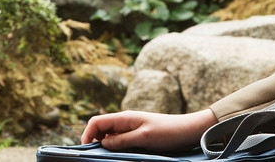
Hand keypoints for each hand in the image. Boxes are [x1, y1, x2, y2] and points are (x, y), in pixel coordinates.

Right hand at [81, 109, 216, 151]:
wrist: (188, 130)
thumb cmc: (168, 132)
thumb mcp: (144, 138)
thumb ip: (122, 140)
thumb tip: (102, 143)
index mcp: (125, 118)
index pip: (97, 122)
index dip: (87, 134)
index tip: (86, 150)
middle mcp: (125, 121)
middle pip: (101, 129)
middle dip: (94, 141)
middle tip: (96, 157)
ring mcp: (131, 128)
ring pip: (110, 136)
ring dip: (105, 146)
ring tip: (107, 158)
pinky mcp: (137, 135)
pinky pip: (120, 141)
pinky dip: (115, 148)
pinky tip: (119, 156)